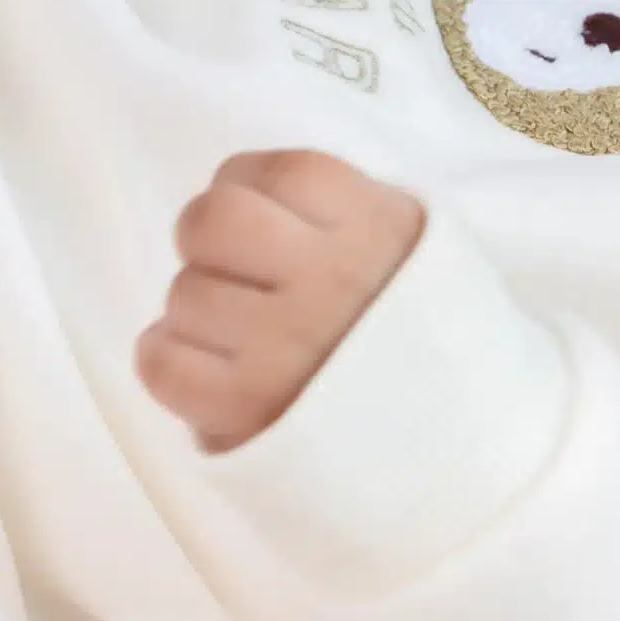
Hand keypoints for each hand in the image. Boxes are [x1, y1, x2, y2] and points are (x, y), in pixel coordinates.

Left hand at [137, 149, 426, 452]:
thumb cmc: (422, 339)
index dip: (249, 185)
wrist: (458, 448)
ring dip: (199, 311)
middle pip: (212, 220)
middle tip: (237, 272)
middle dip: (209, 241)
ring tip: (243, 334)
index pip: (278, 172)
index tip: (265, 218)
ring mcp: (286, 345)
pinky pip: (160, 359)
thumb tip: (242, 188)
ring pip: (183, 293)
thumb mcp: (417, 249)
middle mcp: (334, 279)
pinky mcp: (245, 407)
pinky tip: (212, 366)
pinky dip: (170, 359)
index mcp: (381, 230)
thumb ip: (346, 211)